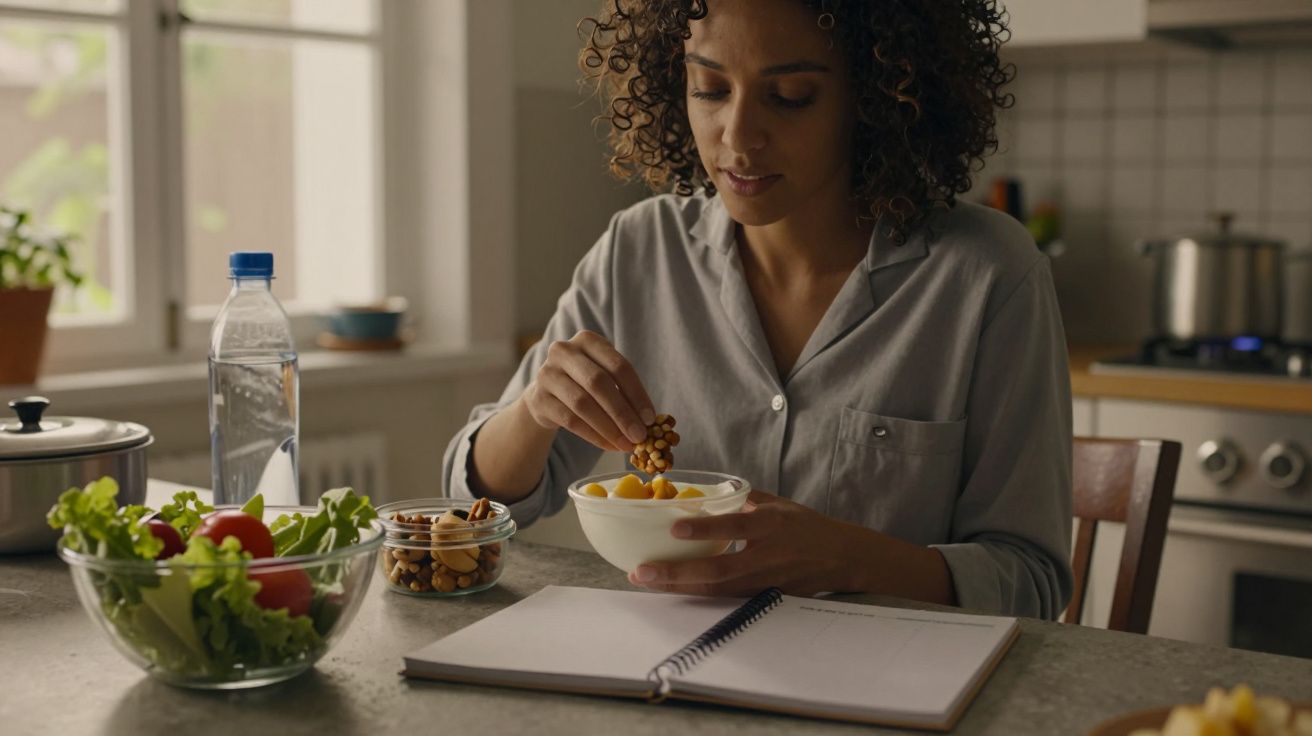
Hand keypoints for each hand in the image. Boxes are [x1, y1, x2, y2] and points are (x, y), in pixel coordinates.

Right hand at [522, 330, 654, 452]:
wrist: (546, 394)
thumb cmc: (584, 383)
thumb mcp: (604, 376)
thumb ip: (624, 392)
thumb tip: (647, 422)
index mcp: (588, 340)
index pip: (618, 366)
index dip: (637, 394)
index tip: (650, 419)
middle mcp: (564, 351)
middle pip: (598, 383)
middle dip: (622, 413)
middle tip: (639, 435)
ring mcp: (547, 373)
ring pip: (583, 404)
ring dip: (609, 428)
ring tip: (625, 444)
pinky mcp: (538, 398)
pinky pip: (570, 420)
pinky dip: (593, 436)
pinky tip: (609, 445)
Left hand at [627, 491, 863, 596]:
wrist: (842, 558)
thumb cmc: (805, 526)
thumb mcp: (778, 504)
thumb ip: (743, 499)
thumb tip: (706, 492)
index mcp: (772, 524)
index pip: (736, 527)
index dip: (705, 530)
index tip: (675, 528)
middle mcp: (768, 555)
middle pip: (718, 571)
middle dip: (677, 573)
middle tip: (642, 571)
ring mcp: (765, 581)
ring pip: (718, 590)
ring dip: (679, 587)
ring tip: (647, 580)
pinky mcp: (764, 597)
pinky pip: (725, 597)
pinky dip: (697, 593)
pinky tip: (672, 588)